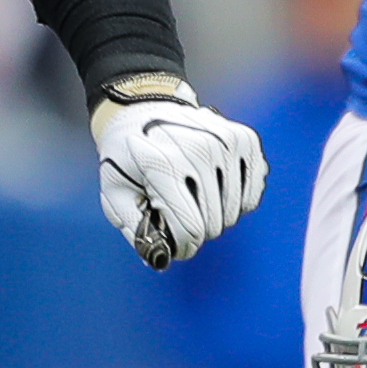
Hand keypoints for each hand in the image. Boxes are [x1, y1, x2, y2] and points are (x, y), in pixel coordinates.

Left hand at [92, 80, 263, 268]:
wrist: (143, 109)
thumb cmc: (128, 157)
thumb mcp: (114, 194)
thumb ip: (135, 231)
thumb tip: (160, 259)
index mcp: (162, 164)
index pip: (190, 229)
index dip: (182, 246)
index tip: (174, 243)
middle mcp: (197, 150)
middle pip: (214, 223)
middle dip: (196, 230)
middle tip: (180, 214)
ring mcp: (224, 142)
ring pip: (235, 212)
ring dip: (215, 214)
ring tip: (194, 196)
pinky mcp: (244, 139)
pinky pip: (252, 195)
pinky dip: (236, 200)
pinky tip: (214, 186)